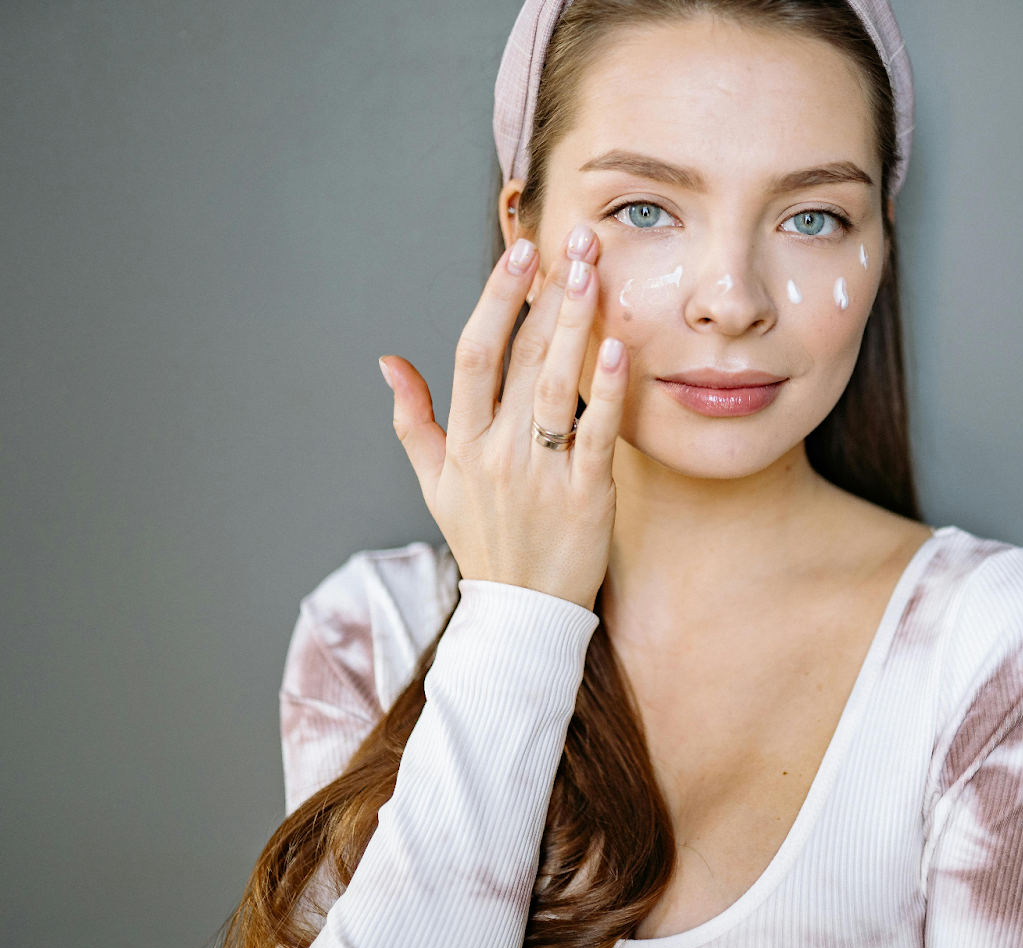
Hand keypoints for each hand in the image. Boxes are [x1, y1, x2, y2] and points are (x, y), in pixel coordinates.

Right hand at [377, 224, 625, 608]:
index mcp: (462, 443)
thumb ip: (412, 419)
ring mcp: (542, 475)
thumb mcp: (434, 484)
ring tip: (595, 275)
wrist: (522, 614)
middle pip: (521, 360)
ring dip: (575, 327)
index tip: (520, 255)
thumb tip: (388, 362)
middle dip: (548, 296)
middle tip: (575, 243)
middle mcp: (497, 453)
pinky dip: (608, 392)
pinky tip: (620, 349)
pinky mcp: (587, 498)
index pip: (475, 356)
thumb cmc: (484, 542)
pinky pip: (597, 436)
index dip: (496, 301)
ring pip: (558, 388)